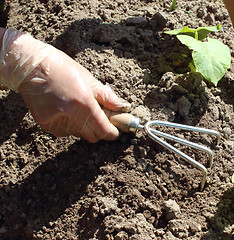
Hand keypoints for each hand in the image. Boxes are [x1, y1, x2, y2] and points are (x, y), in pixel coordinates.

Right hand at [0, 28, 129, 142]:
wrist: (31, 67)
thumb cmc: (62, 69)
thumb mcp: (89, 79)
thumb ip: (108, 97)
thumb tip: (124, 108)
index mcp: (84, 102)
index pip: (103, 130)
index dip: (112, 133)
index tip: (115, 131)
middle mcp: (70, 115)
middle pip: (92, 136)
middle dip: (98, 129)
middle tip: (98, 116)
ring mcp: (56, 121)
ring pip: (79, 134)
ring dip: (83, 126)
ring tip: (78, 108)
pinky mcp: (45, 124)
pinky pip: (65, 132)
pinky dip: (69, 125)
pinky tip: (65, 110)